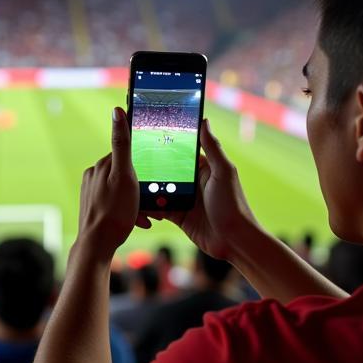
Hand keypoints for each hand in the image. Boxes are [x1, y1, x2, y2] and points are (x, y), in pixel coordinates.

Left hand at [75, 106, 139, 258]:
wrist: (98, 244)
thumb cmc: (115, 211)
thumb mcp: (125, 175)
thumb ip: (122, 143)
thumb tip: (117, 111)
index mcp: (101, 165)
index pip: (127, 157)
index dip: (143, 169)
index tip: (152, 181)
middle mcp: (94, 176)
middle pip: (126, 175)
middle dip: (141, 188)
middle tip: (152, 202)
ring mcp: (92, 192)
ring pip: (123, 191)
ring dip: (137, 202)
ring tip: (145, 215)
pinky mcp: (93, 206)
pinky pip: (116, 204)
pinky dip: (128, 211)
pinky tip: (136, 221)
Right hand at [139, 118, 257, 259]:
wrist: (233, 241)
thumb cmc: (233, 205)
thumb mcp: (223, 172)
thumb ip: (213, 147)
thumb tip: (204, 120)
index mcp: (203, 168)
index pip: (180, 151)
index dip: (164, 144)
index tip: (146, 135)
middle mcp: (191, 181)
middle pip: (165, 170)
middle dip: (149, 166)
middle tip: (129, 159)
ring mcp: (183, 198)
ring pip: (158, 188)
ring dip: (146, 186)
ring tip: (129, 180)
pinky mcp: (177, 215)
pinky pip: (158, 207)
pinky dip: (148, 205)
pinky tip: (136, 202)